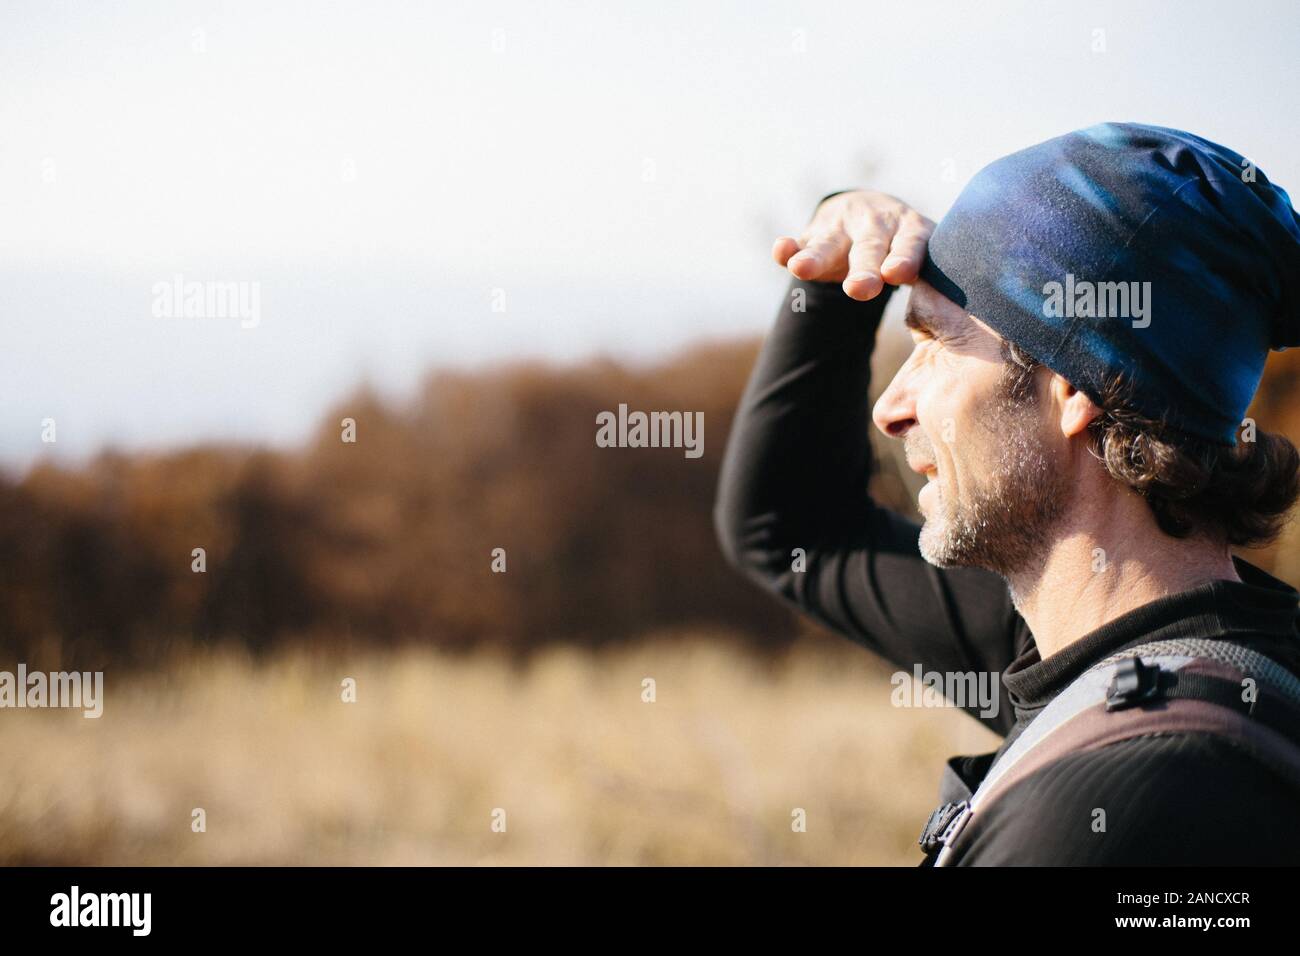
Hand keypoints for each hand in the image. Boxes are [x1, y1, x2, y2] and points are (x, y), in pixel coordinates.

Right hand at [772, 190, 934, 300]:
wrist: (872, 210)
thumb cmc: (906, 245)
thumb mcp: (926, 251)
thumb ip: (935, 273)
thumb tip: (957, 314)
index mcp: (910, 230)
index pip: (909, 245)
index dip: (903, 258)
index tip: (897, 274)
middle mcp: (875, 225)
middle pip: (869, 249)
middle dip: (863, 269)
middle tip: (859, 290)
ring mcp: (842, 229)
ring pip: (829, 244)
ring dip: (814, 257)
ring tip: (800, 270)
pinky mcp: (814, 235)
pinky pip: (801, 241)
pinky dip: (788, 248)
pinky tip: (780, 250)